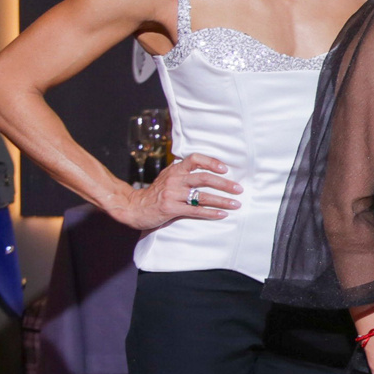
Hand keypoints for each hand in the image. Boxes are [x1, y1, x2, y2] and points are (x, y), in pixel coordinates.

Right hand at [110, 153, 240, 230]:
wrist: (134, 207)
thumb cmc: (156, 192)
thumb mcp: (168, 176)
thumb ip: (184, 172)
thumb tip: (208, 168)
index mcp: (175, 170)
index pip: (195, 159)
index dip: (211, 162)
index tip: (225, 169)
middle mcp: (174, 180)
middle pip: (203, 178)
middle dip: (224, 184)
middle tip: (239, 189)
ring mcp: (172, 195)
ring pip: (202, 196)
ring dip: (222, 200)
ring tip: (236, 204)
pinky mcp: (170, 209)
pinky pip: (195, 210)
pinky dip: (210, 212)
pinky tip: (222, 214)